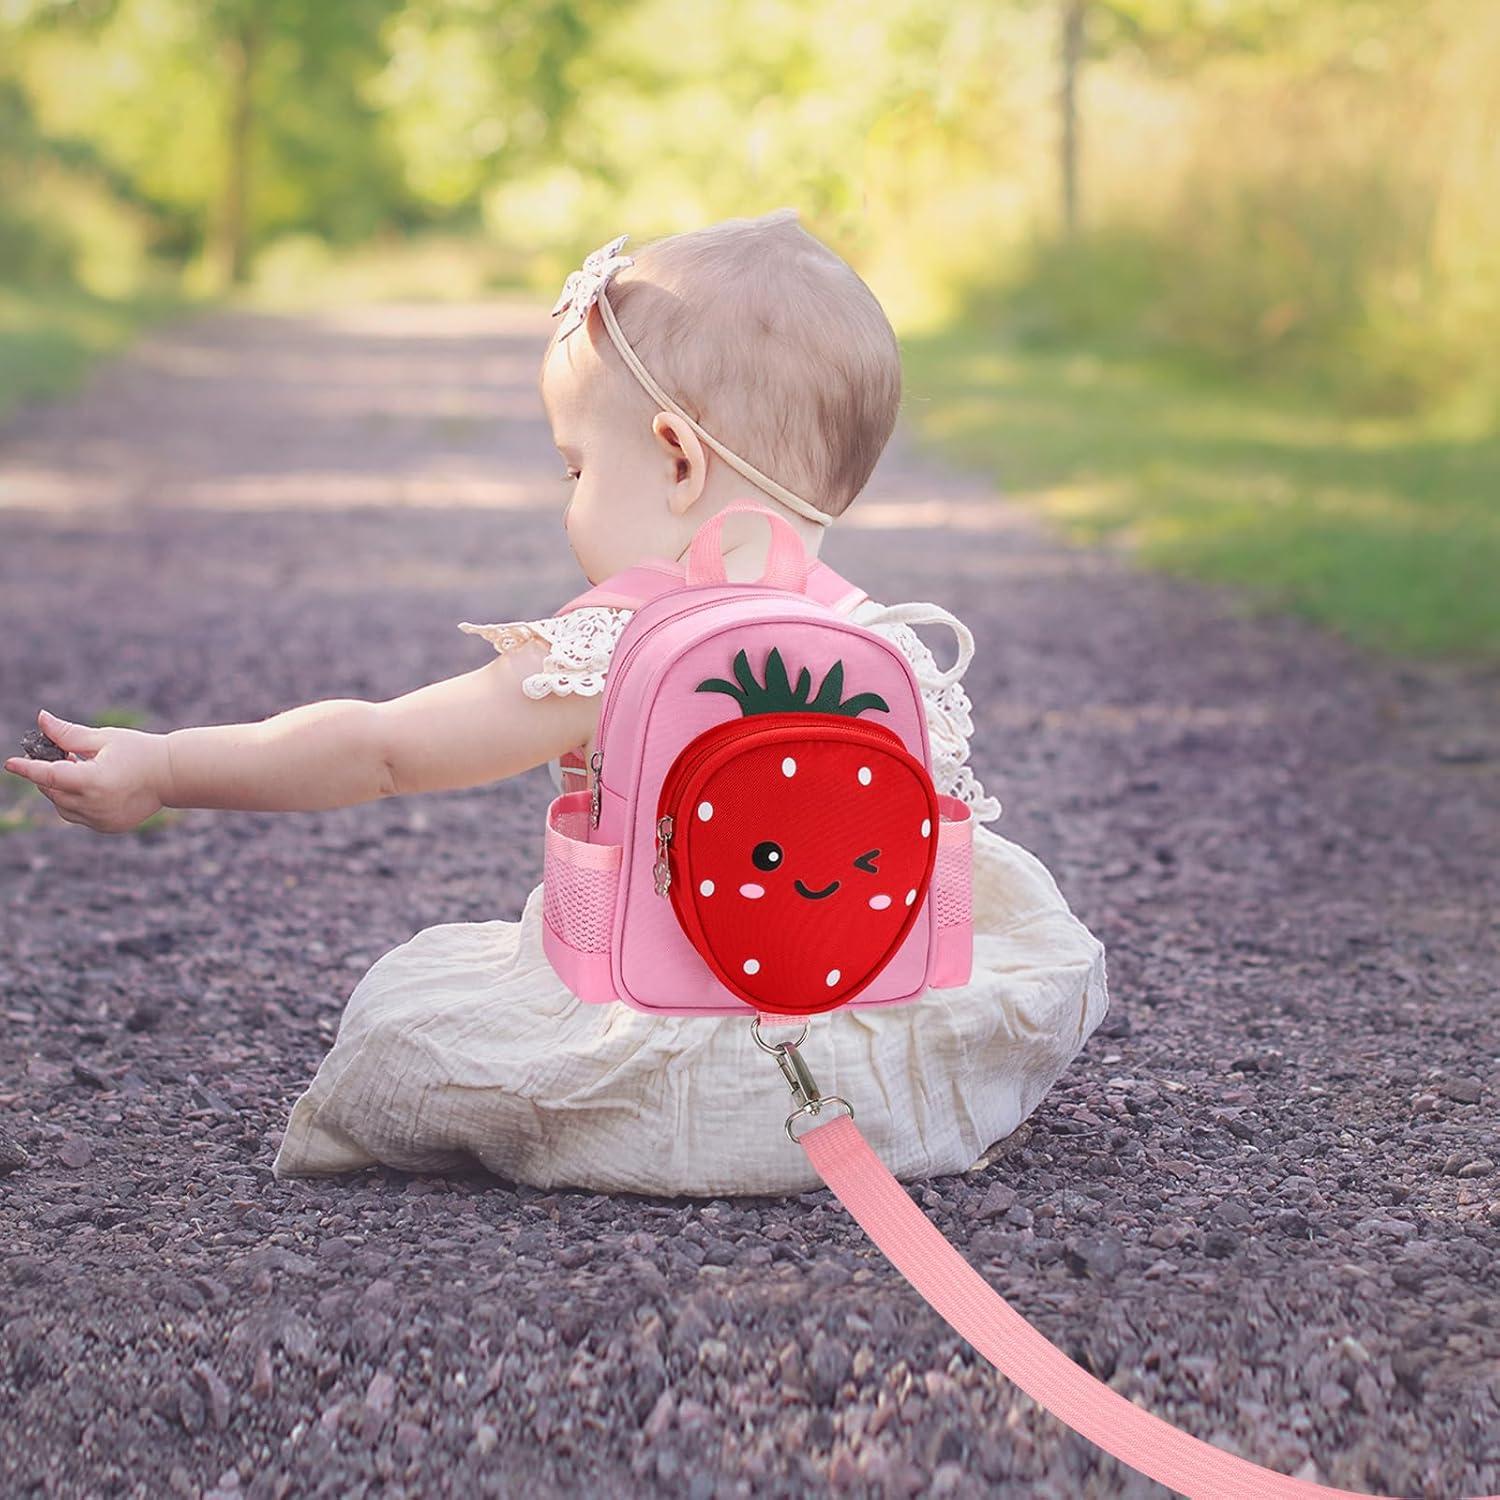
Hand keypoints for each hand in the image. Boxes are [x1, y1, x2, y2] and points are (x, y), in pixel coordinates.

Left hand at [3, 708, 171, 833]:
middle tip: (63, 754)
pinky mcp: (107, 826)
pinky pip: (78, 816)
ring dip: (61, 789)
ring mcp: (101, 819)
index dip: (28, 769)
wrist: (173, 776)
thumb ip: (68, 734)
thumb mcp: (104, 738)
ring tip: (82, 770)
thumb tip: (41, 720)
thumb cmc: (140, 751)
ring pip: (62, 806)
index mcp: (94, 781)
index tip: (11, 763)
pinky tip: (94, 787)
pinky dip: (76, 802)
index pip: (49, 776)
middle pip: (53, 792)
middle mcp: (95, 804)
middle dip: (49, 774)